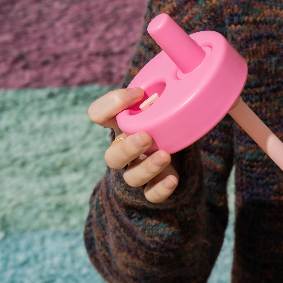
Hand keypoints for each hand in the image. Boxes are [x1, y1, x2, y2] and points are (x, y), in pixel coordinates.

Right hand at [88, 87, 178, 202]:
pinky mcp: (154, 190)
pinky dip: (161, 189)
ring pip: (131, 177)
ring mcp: (138, 173)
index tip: (139, 93)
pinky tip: (173, 179)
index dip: (112, 104)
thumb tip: (170, 86)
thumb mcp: (163, 110)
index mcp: (120, 128)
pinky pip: (151, 196)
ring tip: (165, 155)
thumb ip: (162, 101)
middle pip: (112, 157)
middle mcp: (124, 152)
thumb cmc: (168, 127)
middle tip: (146, 137)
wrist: (183, 158)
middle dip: (127, 148)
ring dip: (147, 167)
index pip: (98, 114)